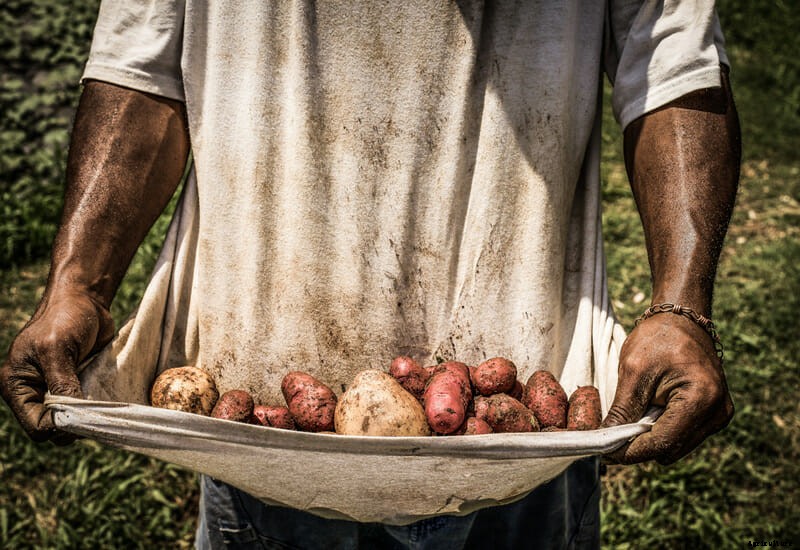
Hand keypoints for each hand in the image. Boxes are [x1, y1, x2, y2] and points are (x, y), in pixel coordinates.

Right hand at [0, 289, 113, 442]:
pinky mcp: (76, 384)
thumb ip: (61, 384)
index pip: (35, 425)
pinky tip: (110, 402)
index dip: (58, 428)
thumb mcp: (57, 350)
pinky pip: (85, 406)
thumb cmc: (64, 317)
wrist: (86, 299)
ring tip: (105, 409)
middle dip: (74, 426)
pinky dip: (97, 407)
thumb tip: (71, 419)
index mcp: (18, 385)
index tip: (84, 419)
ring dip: (88, 417)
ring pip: (71, 420)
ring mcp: (55, 389)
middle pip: (52, 427)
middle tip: (98, 416)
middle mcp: (34, 391)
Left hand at [602, 313, 733, 463]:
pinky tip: (648, 414)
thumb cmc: (657, 339)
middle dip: (639, 447)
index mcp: (701, 399)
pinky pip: (683, 436)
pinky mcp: (714, 416)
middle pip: (671, 450)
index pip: (662, 442)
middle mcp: (717, 413)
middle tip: (611, 437)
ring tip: (631, 418)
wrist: (682, 320)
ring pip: (676, 447)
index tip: (604, 453)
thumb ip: (622, 409)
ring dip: (651, 439)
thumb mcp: (633, 371)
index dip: (631, 452)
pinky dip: (662, 431)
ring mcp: (719, 416)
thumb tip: (604, 441)